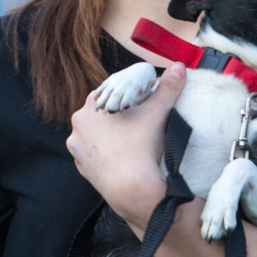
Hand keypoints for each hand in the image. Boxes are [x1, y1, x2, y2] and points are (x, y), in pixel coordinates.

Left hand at [67, 63, 185, 226]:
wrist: (131, 187)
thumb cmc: (141, 146)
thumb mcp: (158, 112)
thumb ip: (167, 87)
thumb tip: (178, 68)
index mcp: (92, 105)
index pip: (110, 92)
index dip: (126, 96)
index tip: (139, 103)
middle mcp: (79, 124)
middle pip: (101, 113)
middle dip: (117, 115)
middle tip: (137, 122)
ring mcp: (78, 148)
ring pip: (96, 135)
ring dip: (110, 135)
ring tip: (130, 140)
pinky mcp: (82, 167)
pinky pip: (94, 155)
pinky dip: (105, 154)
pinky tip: (121, 156)